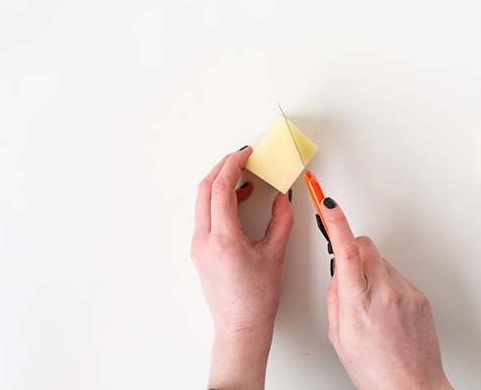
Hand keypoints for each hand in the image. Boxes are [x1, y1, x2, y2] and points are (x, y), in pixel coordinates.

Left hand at [191, 146, 293, 389]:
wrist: (240, 327)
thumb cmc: (257, 298)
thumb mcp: (276, 254)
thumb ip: (281, 219)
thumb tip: (283, 195)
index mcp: (223, 239)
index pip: (220, 189)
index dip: (233, 165)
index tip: (246, 153)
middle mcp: (204, 240)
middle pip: (205, 189)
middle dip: (223, 167)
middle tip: (242, 157)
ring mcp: (197, 245)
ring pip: (202, 201)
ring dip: (220, 183)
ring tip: (245, 177)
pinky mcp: (199, 250)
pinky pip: (205, 215)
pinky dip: (219, 201)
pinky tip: (238, 199)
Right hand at [322, 198, 451, 389]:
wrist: (413, 388)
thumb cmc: (375, 370)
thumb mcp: (339, 337)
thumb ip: (335, 298)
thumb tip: (339, 273)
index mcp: (359, 303)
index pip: (345, 250)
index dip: (336, 222)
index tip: (327, 204)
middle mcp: (385, 293)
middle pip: (366, 247)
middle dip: (354, 251)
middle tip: (350, 273)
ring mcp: (406, 294)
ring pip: (383, 262)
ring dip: (373, 273)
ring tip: (372, 308)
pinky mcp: (420, 297)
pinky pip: (398, 278)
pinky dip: (389, 286)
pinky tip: (387, 313)